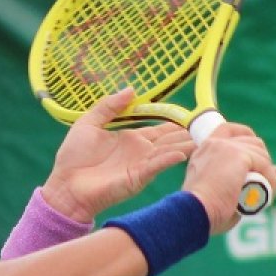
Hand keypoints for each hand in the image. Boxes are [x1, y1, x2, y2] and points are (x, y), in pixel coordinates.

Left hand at [41, 89, 194, 222]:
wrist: (65, 186)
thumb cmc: (73, 157)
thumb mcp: (88, 124)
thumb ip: (108, 106)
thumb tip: (131, 89)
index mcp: (131, 138)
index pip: (160, 128)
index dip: (175, 122)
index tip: (192, 115)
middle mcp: (141, 151)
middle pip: (171, 139)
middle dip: (188, 133)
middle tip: (210, 126)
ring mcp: (141, 165)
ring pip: (169, 151)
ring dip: (185, 145)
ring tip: (205, 138)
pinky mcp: (137, 177)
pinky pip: (156, 166)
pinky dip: (168, 160)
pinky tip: (181, 153)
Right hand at [182, 122, 275, 233]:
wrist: (193, 213)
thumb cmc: (203, 212)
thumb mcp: (223, 191)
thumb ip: (246, 180)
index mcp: (204, 151)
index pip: (229, 130)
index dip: (247, 137)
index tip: (257, 156)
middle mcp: (214, 144)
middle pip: (252, 141)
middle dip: (262, 161)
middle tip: (262, 184)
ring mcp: (225, 147)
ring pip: (261, 153)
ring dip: (268, 174)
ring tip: (263, 196)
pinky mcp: (238, 155)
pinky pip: (265, 164)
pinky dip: (270, 181)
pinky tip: (265, 197)